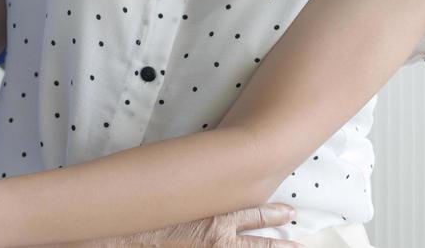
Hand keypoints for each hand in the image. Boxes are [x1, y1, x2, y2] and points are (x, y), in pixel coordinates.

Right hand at [83, 204, 300, 246]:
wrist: (122, 239)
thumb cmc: (143, 218)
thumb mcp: (169, 198)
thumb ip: (187, 193)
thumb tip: (195, 182)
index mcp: (213, 219)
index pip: (251, 214)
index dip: (272, 213)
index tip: (291, 212)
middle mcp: (219, 241)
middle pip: (261, 244)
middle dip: (282, 243)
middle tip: (301, 244)